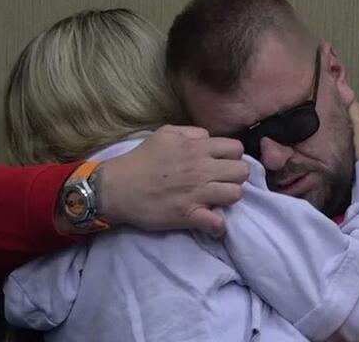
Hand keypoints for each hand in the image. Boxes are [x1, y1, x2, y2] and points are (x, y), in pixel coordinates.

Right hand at [98, 125, 248, 235]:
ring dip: (229, 198)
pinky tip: (211, 221)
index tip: (223, 163)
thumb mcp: (165, 133)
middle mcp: (201, 169)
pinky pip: (217, 223)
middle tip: (222, 181)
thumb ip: (192, 132)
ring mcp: (197, 193)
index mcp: (197, 148)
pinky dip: (217, 225)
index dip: (233, 156)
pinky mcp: (189, 215)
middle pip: (242, 171)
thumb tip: (209, 138)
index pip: (236, 149)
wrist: (116, 188)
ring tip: (217, 199)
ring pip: (236, 194)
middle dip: (235, 176)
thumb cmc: (141, 159)